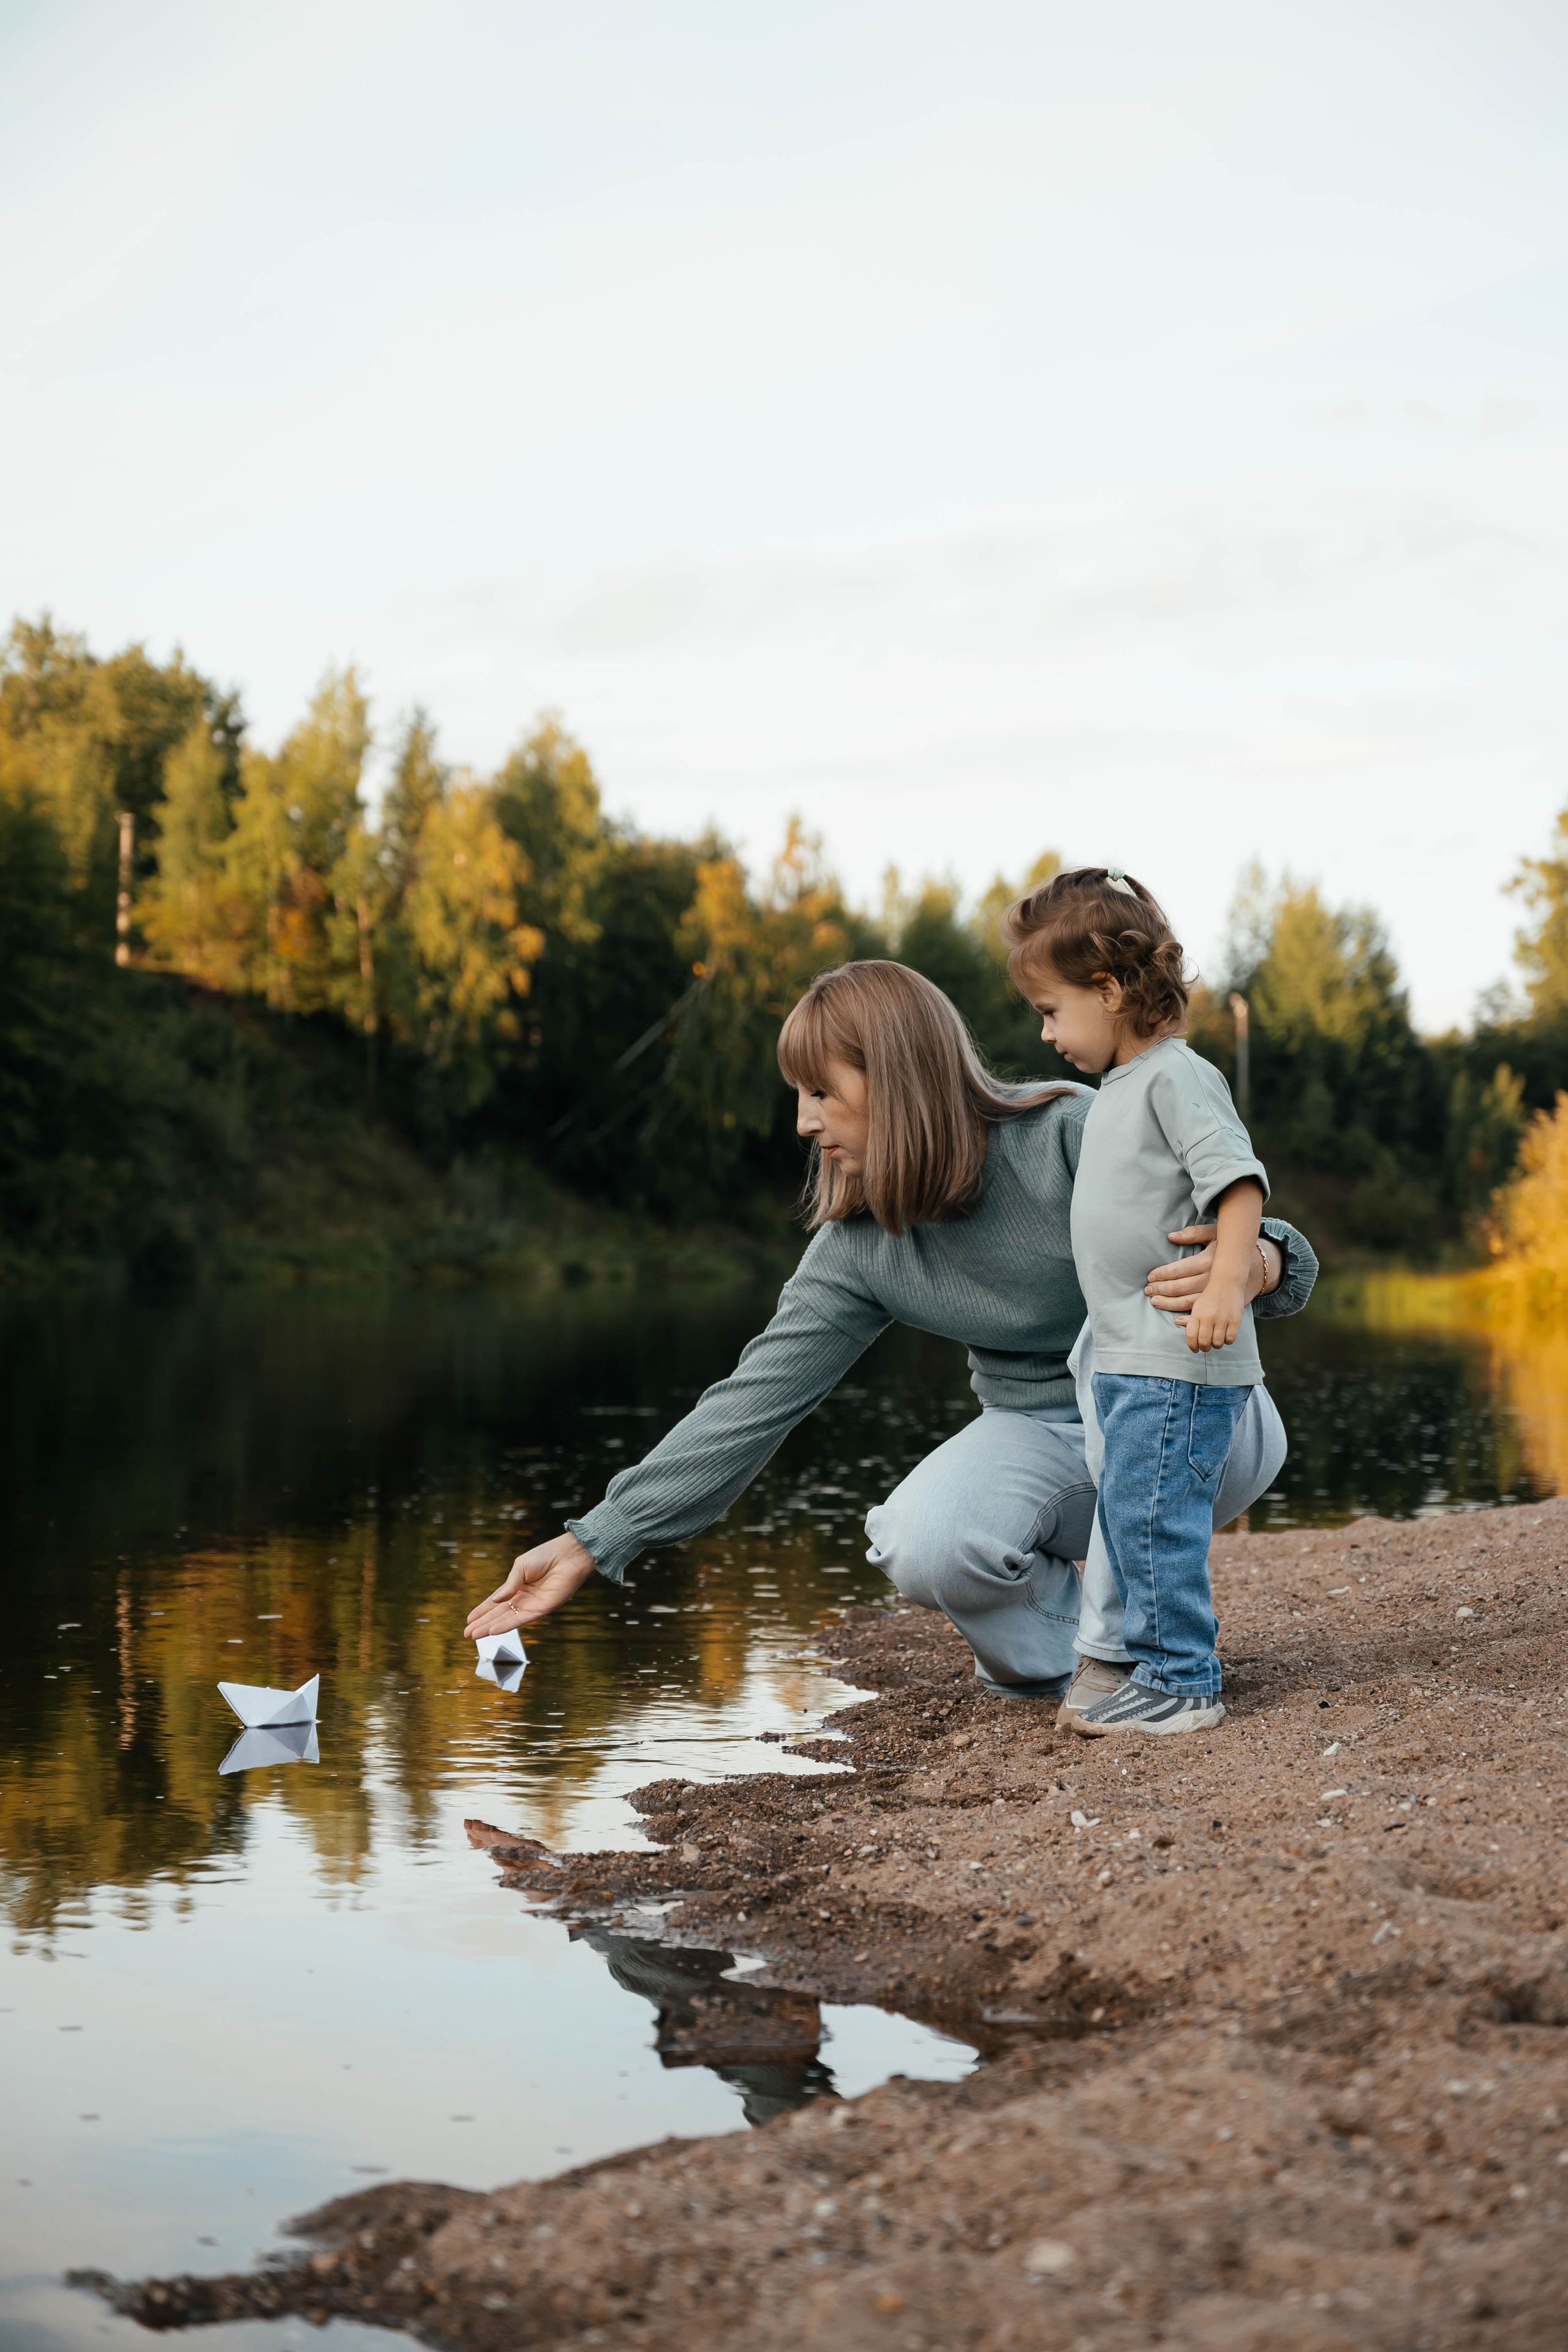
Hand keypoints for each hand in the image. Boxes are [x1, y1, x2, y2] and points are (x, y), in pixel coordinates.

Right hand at [463, 1533, 597, 1639]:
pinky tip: (493, 1630)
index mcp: (516, 1586)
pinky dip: (507, 1625)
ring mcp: (531, 1605)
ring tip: (475, 1635)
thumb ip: (509, 1585)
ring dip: (491, 1628)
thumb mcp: (521, 1566)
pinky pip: (521, 1619)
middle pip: (499, 1614)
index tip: (469, 1620)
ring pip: (507, 1619)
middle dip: (483, 1623)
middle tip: (467, 1634)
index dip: (482, 1611)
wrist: (567, 1555)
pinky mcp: (542, 1609)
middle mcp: (522, 1598)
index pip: (495, 1602)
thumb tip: (495, 1601)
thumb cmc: (546, 1556)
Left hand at [1146, 1226, 1276, 1319]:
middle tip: (1148, 1290)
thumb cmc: (1229, 1248)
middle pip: (1179, 1287)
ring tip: (1155, 1301)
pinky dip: (1188, 1320)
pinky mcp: (1222, 1305)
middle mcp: (1211, 1278)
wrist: (1258, 1266)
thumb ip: (1193, 1233)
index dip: (1161, 1275)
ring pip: (1187, 1302)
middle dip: (1160, 1289)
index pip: (1177, 1270)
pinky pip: (1203, 1314)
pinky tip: (1176, 1319)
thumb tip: (1171, 1236)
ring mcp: (1216, 1294)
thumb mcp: (1214, 1234)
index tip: (1150, 1277)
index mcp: (1207, 1261)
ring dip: (1169, 1303)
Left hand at [1185, 1275, 1246, 1353]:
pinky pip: (1230, 1339)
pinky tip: (1226, 1336)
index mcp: (1197, 1314)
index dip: (1192, 1346)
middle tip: (1206, 1347)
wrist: (1227, 1282)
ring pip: (1217, 1343)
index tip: (1194, 1349)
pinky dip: (1227, 1341)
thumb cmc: (1211, 1296)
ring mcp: (1222, 1319)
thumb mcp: (1198, 1305)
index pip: (1191, 1336)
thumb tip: (1177, 1322)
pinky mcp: (1235, 1320)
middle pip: (1204, 1342)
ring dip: (1216, 1345)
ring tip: (1216, 1341)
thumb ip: (1190, 1317)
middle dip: (1204, 1348)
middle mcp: (1209, 1317)